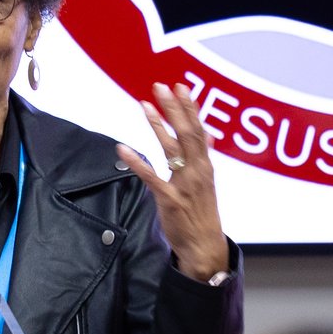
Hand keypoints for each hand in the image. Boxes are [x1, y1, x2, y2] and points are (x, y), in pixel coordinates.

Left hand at [116, 82, 227, 279]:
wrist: (204, 246)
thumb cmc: (203, 213)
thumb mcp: (208, 182)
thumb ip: (204, 157)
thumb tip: (209, 135)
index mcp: (206, 166)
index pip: (200, 130)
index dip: (190, 107)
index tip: (181, 86)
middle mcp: (198, 171)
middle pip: (187, 133)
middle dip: (174, 109)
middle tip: (161, 87)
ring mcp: (184, 185)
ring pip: (172, 150)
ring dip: (158, 126)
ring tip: (145, 106)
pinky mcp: (170, 200)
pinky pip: (152, 177)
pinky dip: (137, 162)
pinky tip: (123, 148)